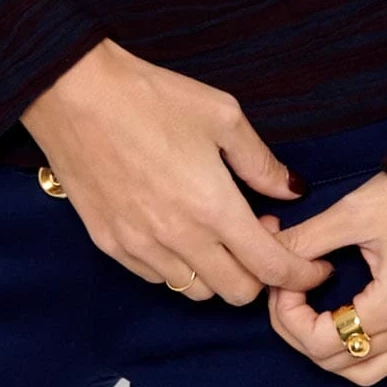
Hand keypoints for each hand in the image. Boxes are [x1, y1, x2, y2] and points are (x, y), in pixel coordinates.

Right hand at [20, 39, 335, 303]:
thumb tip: (291, 189)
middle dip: (261, 274)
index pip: (271, 268)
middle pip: (236, 292)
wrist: (74, 94)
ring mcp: (139, 246)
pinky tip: (179, 231)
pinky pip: (156, 277)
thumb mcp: (222, 115)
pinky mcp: (109, 243)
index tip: (312, 266)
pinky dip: (178, 267)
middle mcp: (178, 238)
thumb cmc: (149, 97)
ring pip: (196, 291)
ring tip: (216, 232)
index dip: (300, 274)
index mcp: (213, 207)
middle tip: (259, 235)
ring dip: (218, 272)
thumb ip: (261, 161)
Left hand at [256, 172, 386, 383]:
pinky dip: (365, 349)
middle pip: (340, 365)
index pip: (322, 344)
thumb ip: (307, 239)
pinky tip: (350, 314)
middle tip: (287, 292)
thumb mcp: (354, 210)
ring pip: (369, 372)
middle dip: (301, 333)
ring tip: (312, 308)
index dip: (288, 316)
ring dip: (332, 349)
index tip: (282, 280)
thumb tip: (270, 251)